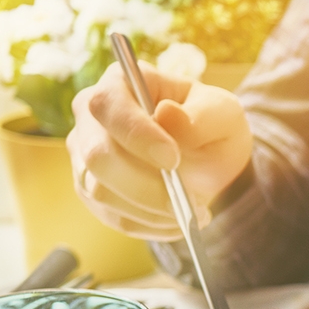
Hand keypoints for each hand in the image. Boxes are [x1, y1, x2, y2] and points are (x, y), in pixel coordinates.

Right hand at [66, 62, 251, 240]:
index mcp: (120, 83)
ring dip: (153, 210)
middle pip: (98, 156)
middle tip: (190, 200)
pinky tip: (178, 220)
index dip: (136, 135)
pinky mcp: (93, 191)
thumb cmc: (211, 125)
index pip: (108, 106)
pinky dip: (151, 225)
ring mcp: (86, 156)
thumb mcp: (223, 113)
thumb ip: (201, 115)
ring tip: (193, 212)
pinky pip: (115, 217)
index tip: (172, 159)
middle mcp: (91, 118)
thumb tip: (167, 115)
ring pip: (102, 193)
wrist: (209, 156)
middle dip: (146, 186)